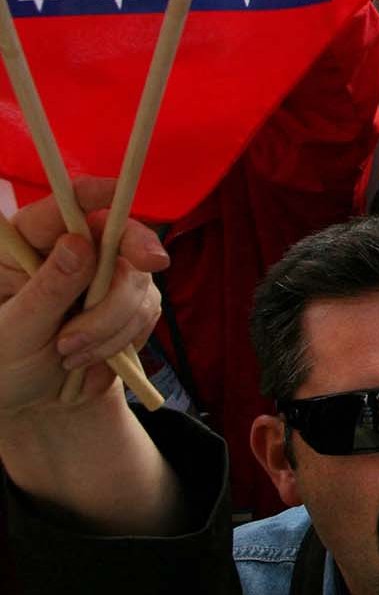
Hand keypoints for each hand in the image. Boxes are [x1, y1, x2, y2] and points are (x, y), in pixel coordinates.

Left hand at [0, 180, 166, 418]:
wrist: (31, 402)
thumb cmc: (3, 363)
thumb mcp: (13, 332)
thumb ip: (46, 290)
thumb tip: (79, 243)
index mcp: (28, 244)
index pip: (65, 204)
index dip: (94, 191)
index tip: (119, 192)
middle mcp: (73, 250)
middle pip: (119, 236)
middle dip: (125, 271)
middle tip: (148, 269)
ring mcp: (105, 274)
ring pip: (138, 280)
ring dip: (112, 325)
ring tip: (70, 357)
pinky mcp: (130, 301)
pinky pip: (148, 309)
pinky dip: (124, 339)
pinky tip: (91, 359)